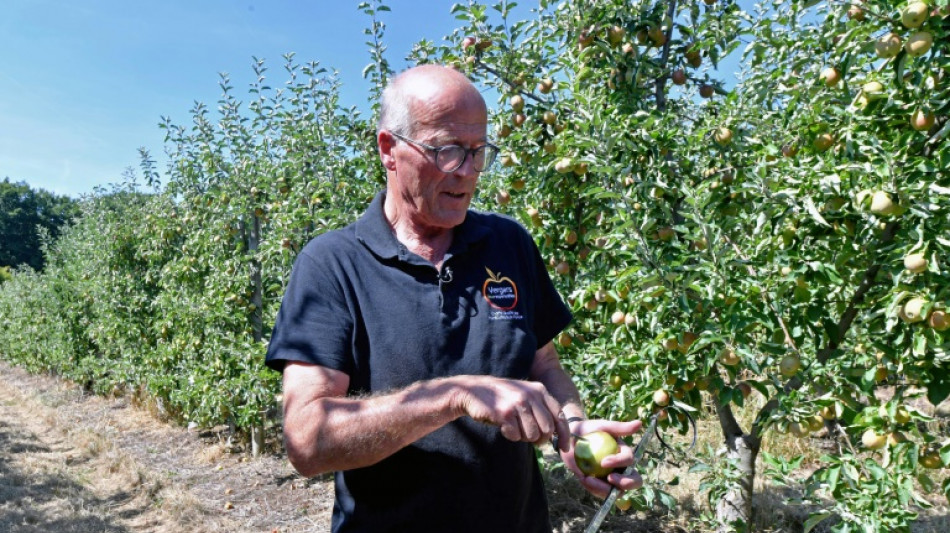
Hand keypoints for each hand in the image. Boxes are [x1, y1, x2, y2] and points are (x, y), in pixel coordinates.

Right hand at [450, 375, 568, 446]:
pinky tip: (503, 426)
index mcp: (539, 390)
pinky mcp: (505, 414)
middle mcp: (531, 395)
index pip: (560, 416)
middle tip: (528, 436)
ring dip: (523, 437)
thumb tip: (557, 434)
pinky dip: (510, 435)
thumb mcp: (525, 395)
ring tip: (513, 426)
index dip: (565, 435)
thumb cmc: (502, 397)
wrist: (473, 391)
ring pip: (532, 435)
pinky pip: (516, 436)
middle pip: (547, 430)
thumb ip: (542, 409)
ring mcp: (518, 404)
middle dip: (539, 438)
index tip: (565, 448)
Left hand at [560, 419, 642, 498]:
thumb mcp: (603, 427)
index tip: (604, 461)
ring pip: (618, 492)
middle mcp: (622, 469)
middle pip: (634, 481)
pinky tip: (584, 479)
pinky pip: (601, 493)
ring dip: (604, 488)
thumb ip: (620, 427)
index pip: (629, 461)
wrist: (571, 439)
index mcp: (625, 455)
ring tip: (588, 479)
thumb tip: (640, 423)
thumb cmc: (589, 430)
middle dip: (626, 482)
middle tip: (611, 478)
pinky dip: (593, 489)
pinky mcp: (600, 486)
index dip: (619, 462)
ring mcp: (612, 479)